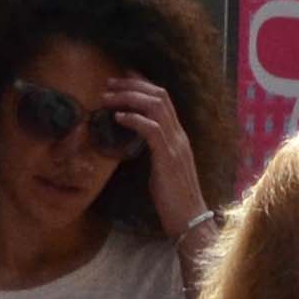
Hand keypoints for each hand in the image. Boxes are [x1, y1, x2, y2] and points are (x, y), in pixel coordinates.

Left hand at [108, 73, 208, 235]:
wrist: (190, 221)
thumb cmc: (174, 201)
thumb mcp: (163, 169)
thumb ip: (155, 151)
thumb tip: (137, 142)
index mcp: (178, 137)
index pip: (164, 100)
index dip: (143, 84)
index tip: (122, 78)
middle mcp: (179, 136)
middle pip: (159, 95)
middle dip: (132, 85)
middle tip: (110, 83)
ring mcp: (175, 145)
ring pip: (155, 107)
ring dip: (129, 97)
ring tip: (108, 97)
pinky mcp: (168, 158)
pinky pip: (152, 129)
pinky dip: (133, 119)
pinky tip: (118, 117)